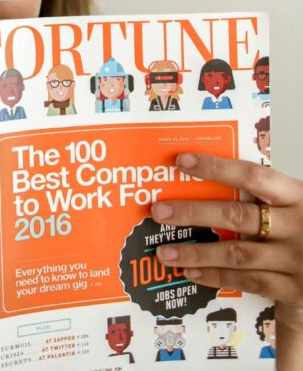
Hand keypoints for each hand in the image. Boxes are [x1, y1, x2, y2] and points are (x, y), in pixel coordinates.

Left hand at [154, 153, 302, 358]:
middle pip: (237, 216)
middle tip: (159, 211)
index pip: (252, 175)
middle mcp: (296, 226)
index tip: (181, 161)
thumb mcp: (293, 202)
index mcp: (296, 196)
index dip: (216, 167)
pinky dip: (216, 277)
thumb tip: (206, 170)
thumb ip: (262, 192)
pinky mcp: (292, 289)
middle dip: (193, 213)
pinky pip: (247, 282)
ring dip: (197, 253)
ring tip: (165, 251)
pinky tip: (191, 273)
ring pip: (237, 254)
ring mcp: (295, 260)